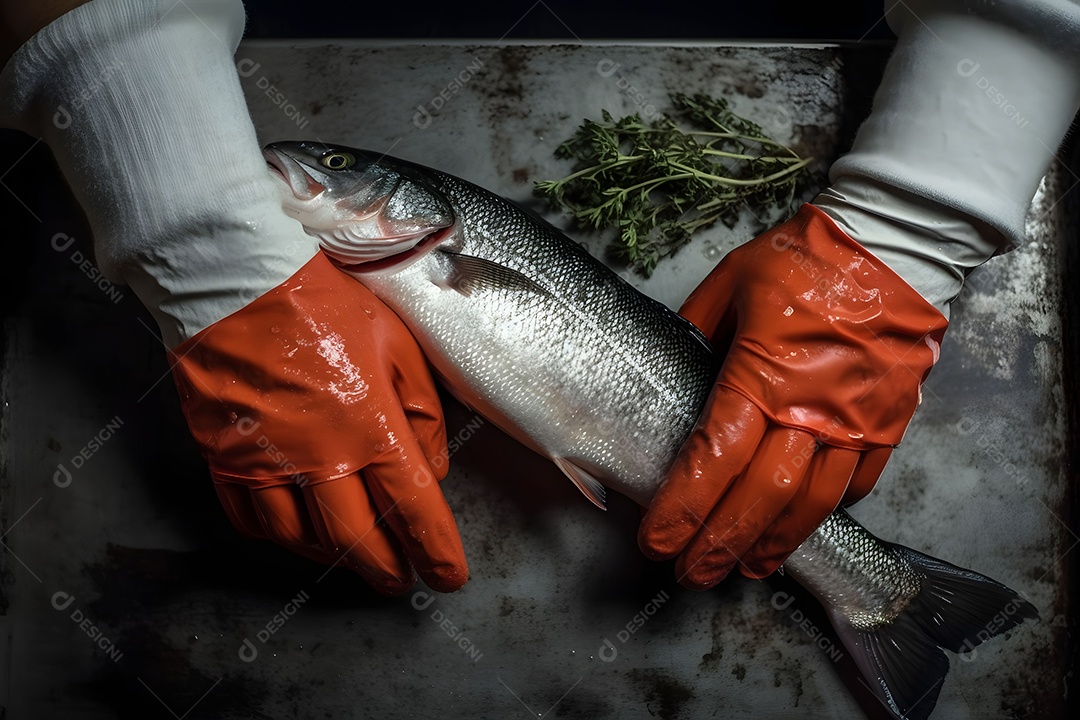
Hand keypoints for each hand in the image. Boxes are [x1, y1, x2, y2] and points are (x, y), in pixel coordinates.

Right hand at [170, 251, 466, 594]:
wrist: (235, 279)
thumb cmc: (324, 303)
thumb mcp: (397, 346)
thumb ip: (422, 412)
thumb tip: (431, 467)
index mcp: (370, 426)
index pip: (414, 508)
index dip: (436, 551)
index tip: (448, 576)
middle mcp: (319, 456)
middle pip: (358, 541)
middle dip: (387, 570)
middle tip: (401, 581)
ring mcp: (266, 462)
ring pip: (302, 541)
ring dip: (334, 560)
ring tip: (354, 560)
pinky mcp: (225, 457)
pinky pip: (251, 520)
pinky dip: (278, 539)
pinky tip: (296, 536)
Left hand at [638, 204, 946, 588]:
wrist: (893, 242)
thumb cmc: (806, 257)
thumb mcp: (729, 284)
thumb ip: (695, 333)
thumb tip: (670, 369)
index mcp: (763, 374)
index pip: (714, 458)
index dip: (682, 508)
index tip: (658, 541)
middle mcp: (812, 409)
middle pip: (760, 498)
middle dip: (720, 544)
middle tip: (692, 574)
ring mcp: (856, 422)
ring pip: (812, 504)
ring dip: (775, 543)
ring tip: (746, 569)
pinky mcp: (888, 422)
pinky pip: (859, 482)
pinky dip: (828, 510)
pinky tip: (802, 526)